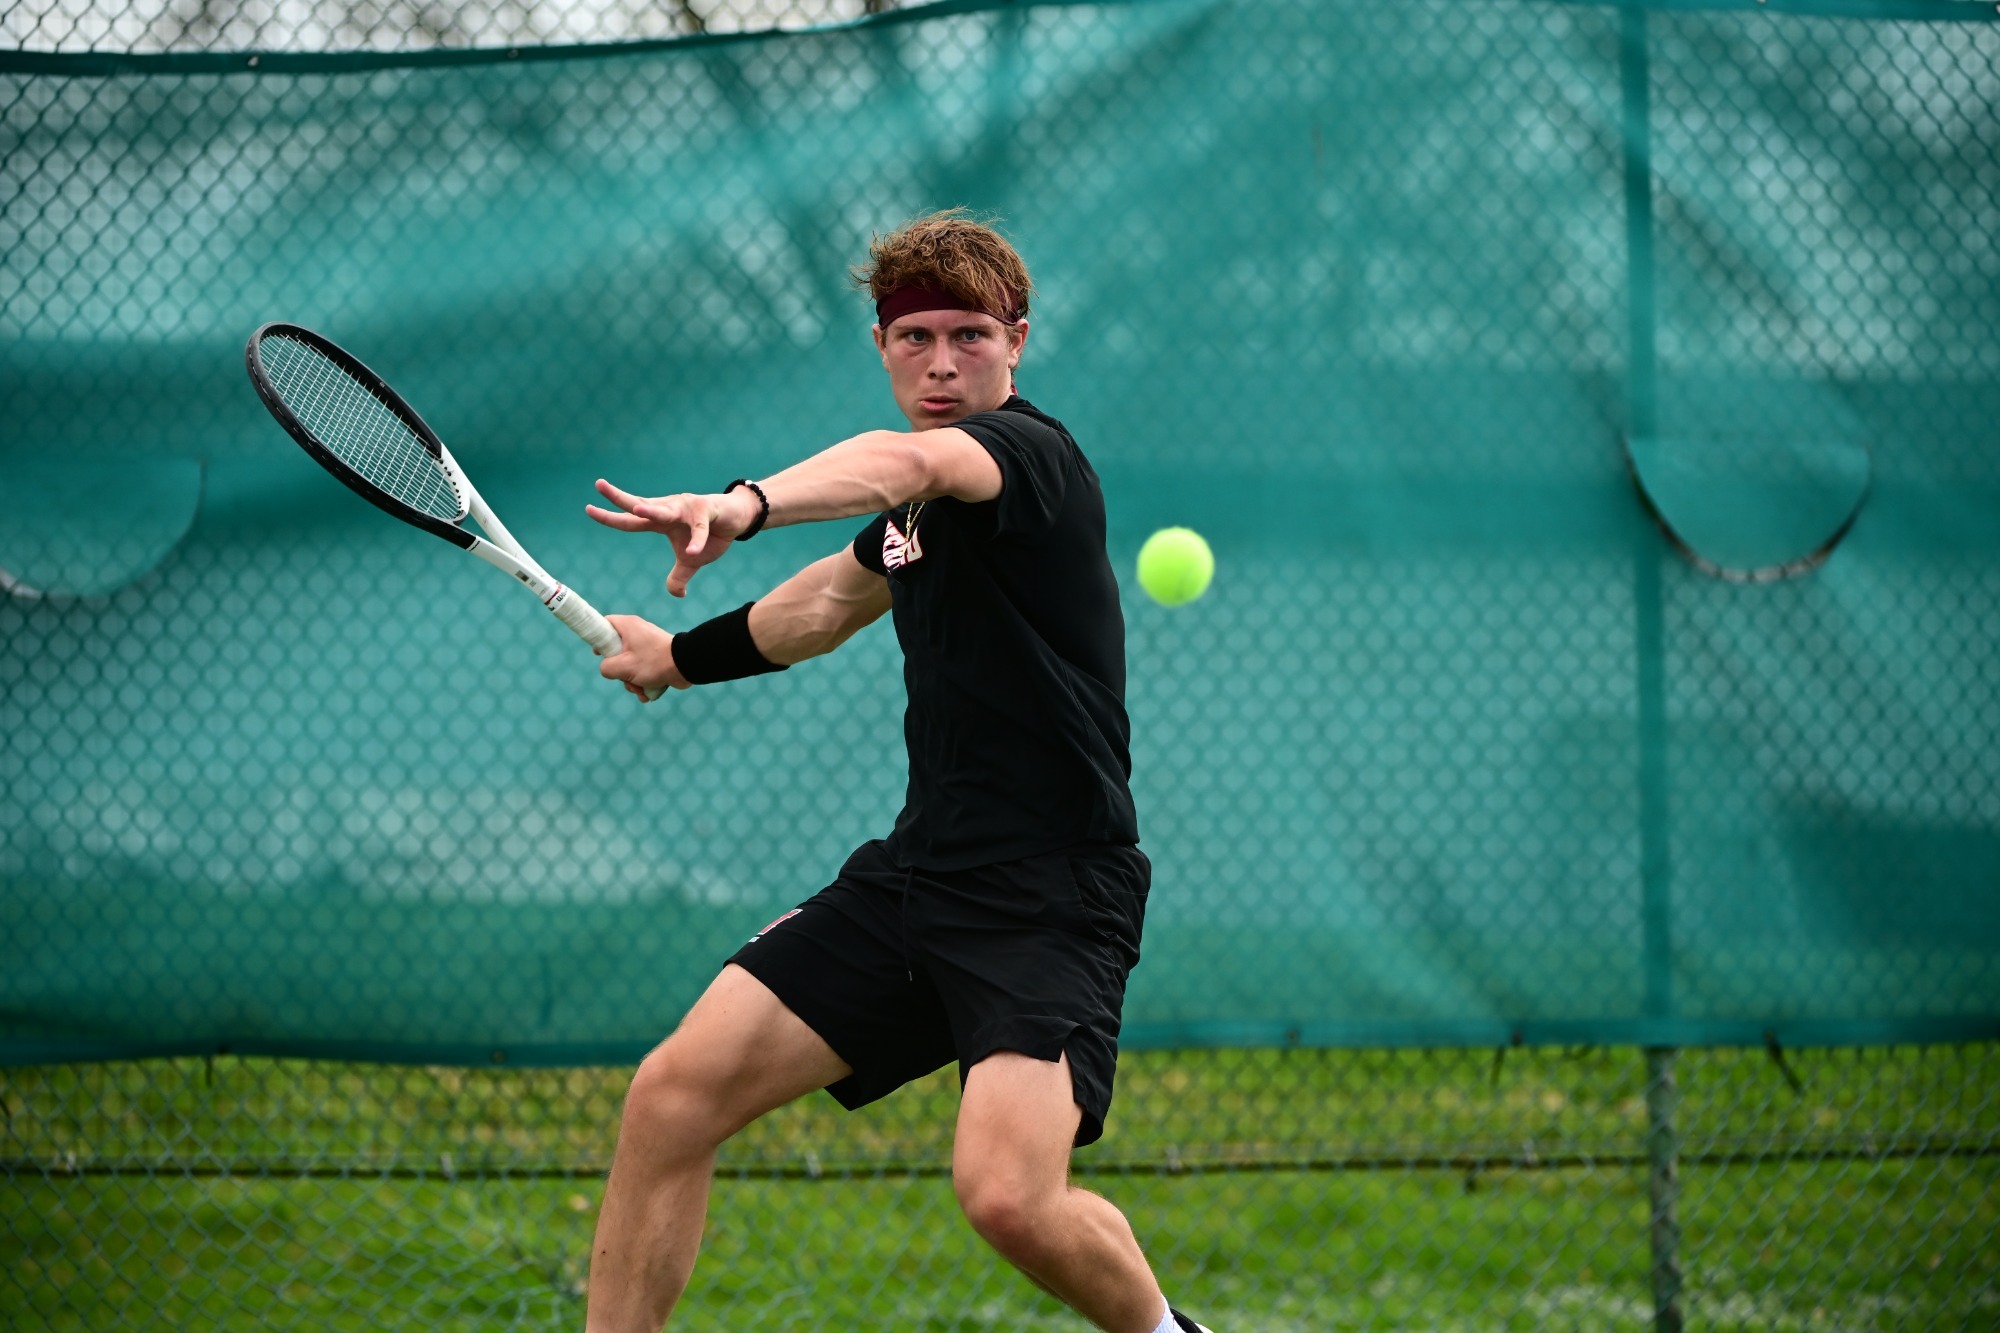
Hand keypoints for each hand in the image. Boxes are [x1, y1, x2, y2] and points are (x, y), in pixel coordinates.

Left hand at [587, 479, 761, 597]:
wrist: (739, 518)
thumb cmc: (712, 534)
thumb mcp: (692, 560)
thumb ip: (679, 576)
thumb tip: (676, 594)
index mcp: (660, 521)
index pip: (631, 519)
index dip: (611, 516)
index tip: (589, 509)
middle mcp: (669, 509)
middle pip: (640, 504)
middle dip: (619, 497)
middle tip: (599, 486)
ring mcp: (687, 507)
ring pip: (667, 510)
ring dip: (653, 509)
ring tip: (638, 508)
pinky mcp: (708, 510)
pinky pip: (700, 528)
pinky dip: (697, 540)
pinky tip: (693, 552)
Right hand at [599, 615, 688, 700]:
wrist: (686, 666)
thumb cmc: (654, 662)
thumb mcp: (623, 667)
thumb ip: (606, 668)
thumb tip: (607, 669)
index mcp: (628, 626)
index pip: (605, 624)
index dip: (598, 637)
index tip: (598, 653)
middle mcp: (637, 632)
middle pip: (616, 650)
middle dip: (618, 670)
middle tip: (624, 676)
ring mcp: (647, 645)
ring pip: (629, 664)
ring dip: (631, 680)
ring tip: (639, 688)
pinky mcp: (656, 657)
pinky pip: (642, 669)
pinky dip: (642, 681)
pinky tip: (646, 692)